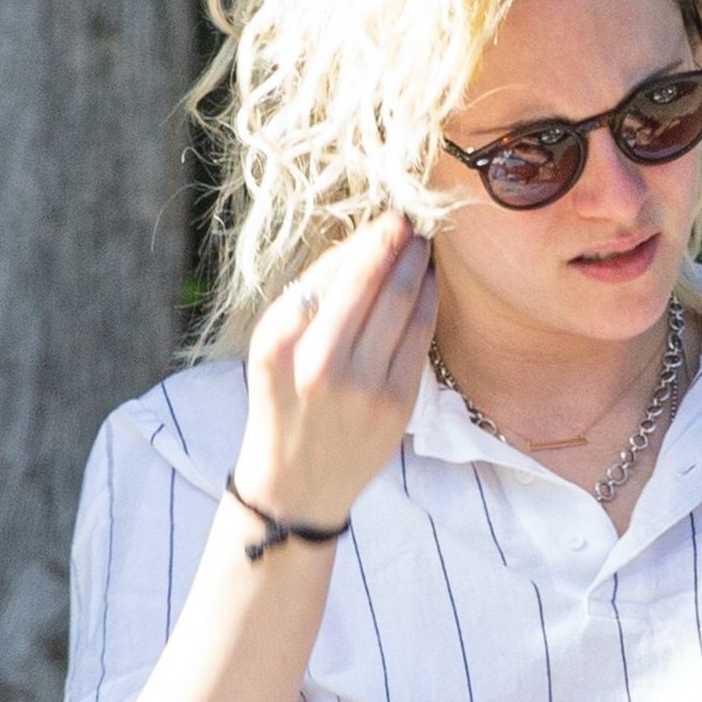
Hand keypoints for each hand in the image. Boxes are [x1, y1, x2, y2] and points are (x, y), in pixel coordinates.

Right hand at [234, 212, 435, 528]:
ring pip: (401, 306)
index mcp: (279, 344)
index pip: (331, 275)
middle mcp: (320, 364)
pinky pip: (419, 338)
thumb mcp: (271, 352)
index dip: (366, 242)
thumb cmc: (282, 405)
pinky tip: (430, 283)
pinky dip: (428, 303)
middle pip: (371, 285)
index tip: (384, 218)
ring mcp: (363, 387)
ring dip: (416, 268)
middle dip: (395, 245)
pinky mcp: (396, 404)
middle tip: (409, 220)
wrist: (296, 484)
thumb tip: (358, 247)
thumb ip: (306, 303)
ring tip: (421, 245)